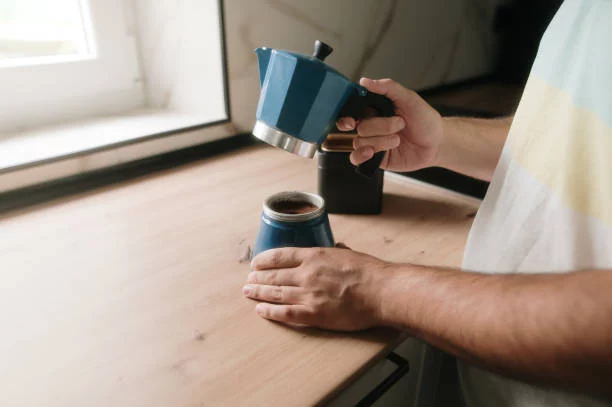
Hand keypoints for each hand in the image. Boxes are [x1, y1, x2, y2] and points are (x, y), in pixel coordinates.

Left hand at [243, 247, 390, 330]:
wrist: (381, 291)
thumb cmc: (369, 272)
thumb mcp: (348, 253)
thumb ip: (336, 251)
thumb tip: (336, 247)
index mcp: (314, 256)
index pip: (280, 256)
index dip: (263, 260)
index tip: (255, 264)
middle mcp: (306, 274)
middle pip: (273, 275)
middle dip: (257, 278)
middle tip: (247, 280)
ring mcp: (308, 294)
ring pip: (275, 293)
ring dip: (258, 293)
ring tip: (248, 292)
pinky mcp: (313, 314)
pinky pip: (285, 313)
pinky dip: (270, 312)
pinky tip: (260, 310)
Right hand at [337, 77, 442, 171]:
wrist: (437, 143)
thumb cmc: (425, 120)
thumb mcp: (409, 98)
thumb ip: (388, 87)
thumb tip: (365, 81)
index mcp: (375, 109)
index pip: (352, 109)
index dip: (347, 114)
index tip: (352, 119)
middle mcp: (371, 125)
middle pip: (359, 126)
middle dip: (381, 126)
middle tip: (398, 124)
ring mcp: (372, 141)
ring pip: (360, 141)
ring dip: (382, 140)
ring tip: (398, 139)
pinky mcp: (375, 158)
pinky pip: (357, 158)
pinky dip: (361, 155)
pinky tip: (372, 152)